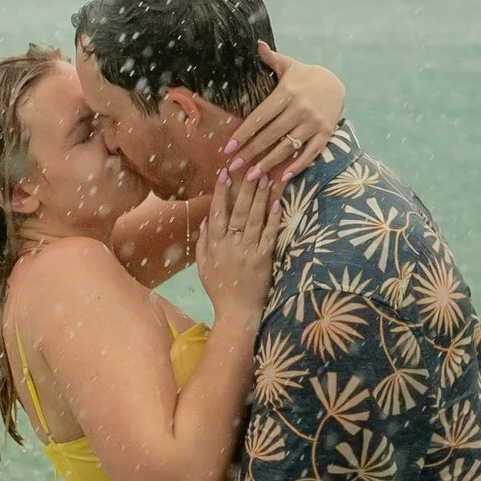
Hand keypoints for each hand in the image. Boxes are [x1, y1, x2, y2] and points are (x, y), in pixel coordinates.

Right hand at [194, 167, 284, 328]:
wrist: (237, 312)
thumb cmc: (219, 290)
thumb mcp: (203, 267)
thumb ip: (203, 243)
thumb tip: (205, 221)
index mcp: (214, 245)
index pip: (217, 212)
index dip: (221, 192)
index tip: (224, 173)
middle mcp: (231, 245)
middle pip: (238, 211)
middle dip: (244, 188)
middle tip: (250, 167)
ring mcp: (248, 251)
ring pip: (254, 219)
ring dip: (260, 197)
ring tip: (265, 177)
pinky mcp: (264, 259)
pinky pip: (269, 235)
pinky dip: (273, 218)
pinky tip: (277, 203)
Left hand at [223, 42, 342, 182]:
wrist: (337, 83)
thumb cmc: (306, 76)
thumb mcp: (289, 65)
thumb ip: (271, 58)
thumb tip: (258, 44)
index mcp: (287, 93)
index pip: (261, 117)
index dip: (244, 133)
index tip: (230, 147)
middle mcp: (300, 109)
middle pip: (271, 135)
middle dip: (251, 152)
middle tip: (235, 166)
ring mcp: (314, 123)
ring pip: (288, 147)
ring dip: (269, 163)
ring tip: (253, 176)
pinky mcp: (325, 133)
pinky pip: (310, 153)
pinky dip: (298, 166)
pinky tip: (283, 177)